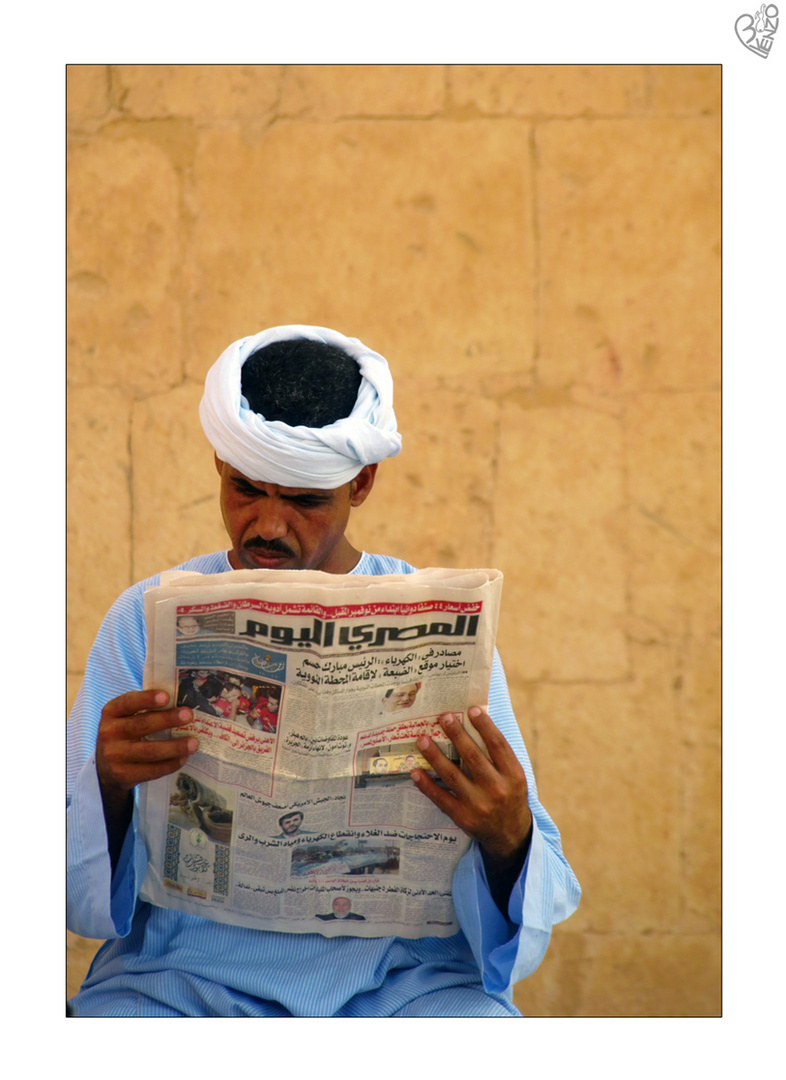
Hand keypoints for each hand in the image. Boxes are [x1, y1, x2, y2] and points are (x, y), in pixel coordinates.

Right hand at [96, 689, 196, 805]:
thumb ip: (145, 708)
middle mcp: (109, 733)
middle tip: (189, 716)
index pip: (128, 702)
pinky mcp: (123, 775)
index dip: (146, 699)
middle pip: (142, 725)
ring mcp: (114, 756)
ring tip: (194, 743)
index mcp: (111, 712)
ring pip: (149, 751)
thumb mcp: (126, 717)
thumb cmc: (125, 733)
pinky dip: (170, 764)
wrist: (106, 767)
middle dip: (167, 720)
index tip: (166, 697)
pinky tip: (183, 758)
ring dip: (175, 747)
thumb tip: (181, 702)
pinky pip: (151, 770)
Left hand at [411, 707, 532, 872]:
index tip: (471, 709)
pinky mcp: (463, 818)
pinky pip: (441, 798)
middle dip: (456, 735)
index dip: (485, 726)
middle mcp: (497, 789)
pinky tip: (415, 771)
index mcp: (513, 775)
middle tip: (443, 717)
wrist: (510, 834)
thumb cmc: (509, 795)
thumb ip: (498, 755)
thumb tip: (476, 723)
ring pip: (452, 775)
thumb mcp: (513, 776)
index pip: (498, 745)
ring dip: (435, 756)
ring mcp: (479, 805)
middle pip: (473, 757)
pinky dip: (426, 785)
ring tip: (422, 739)